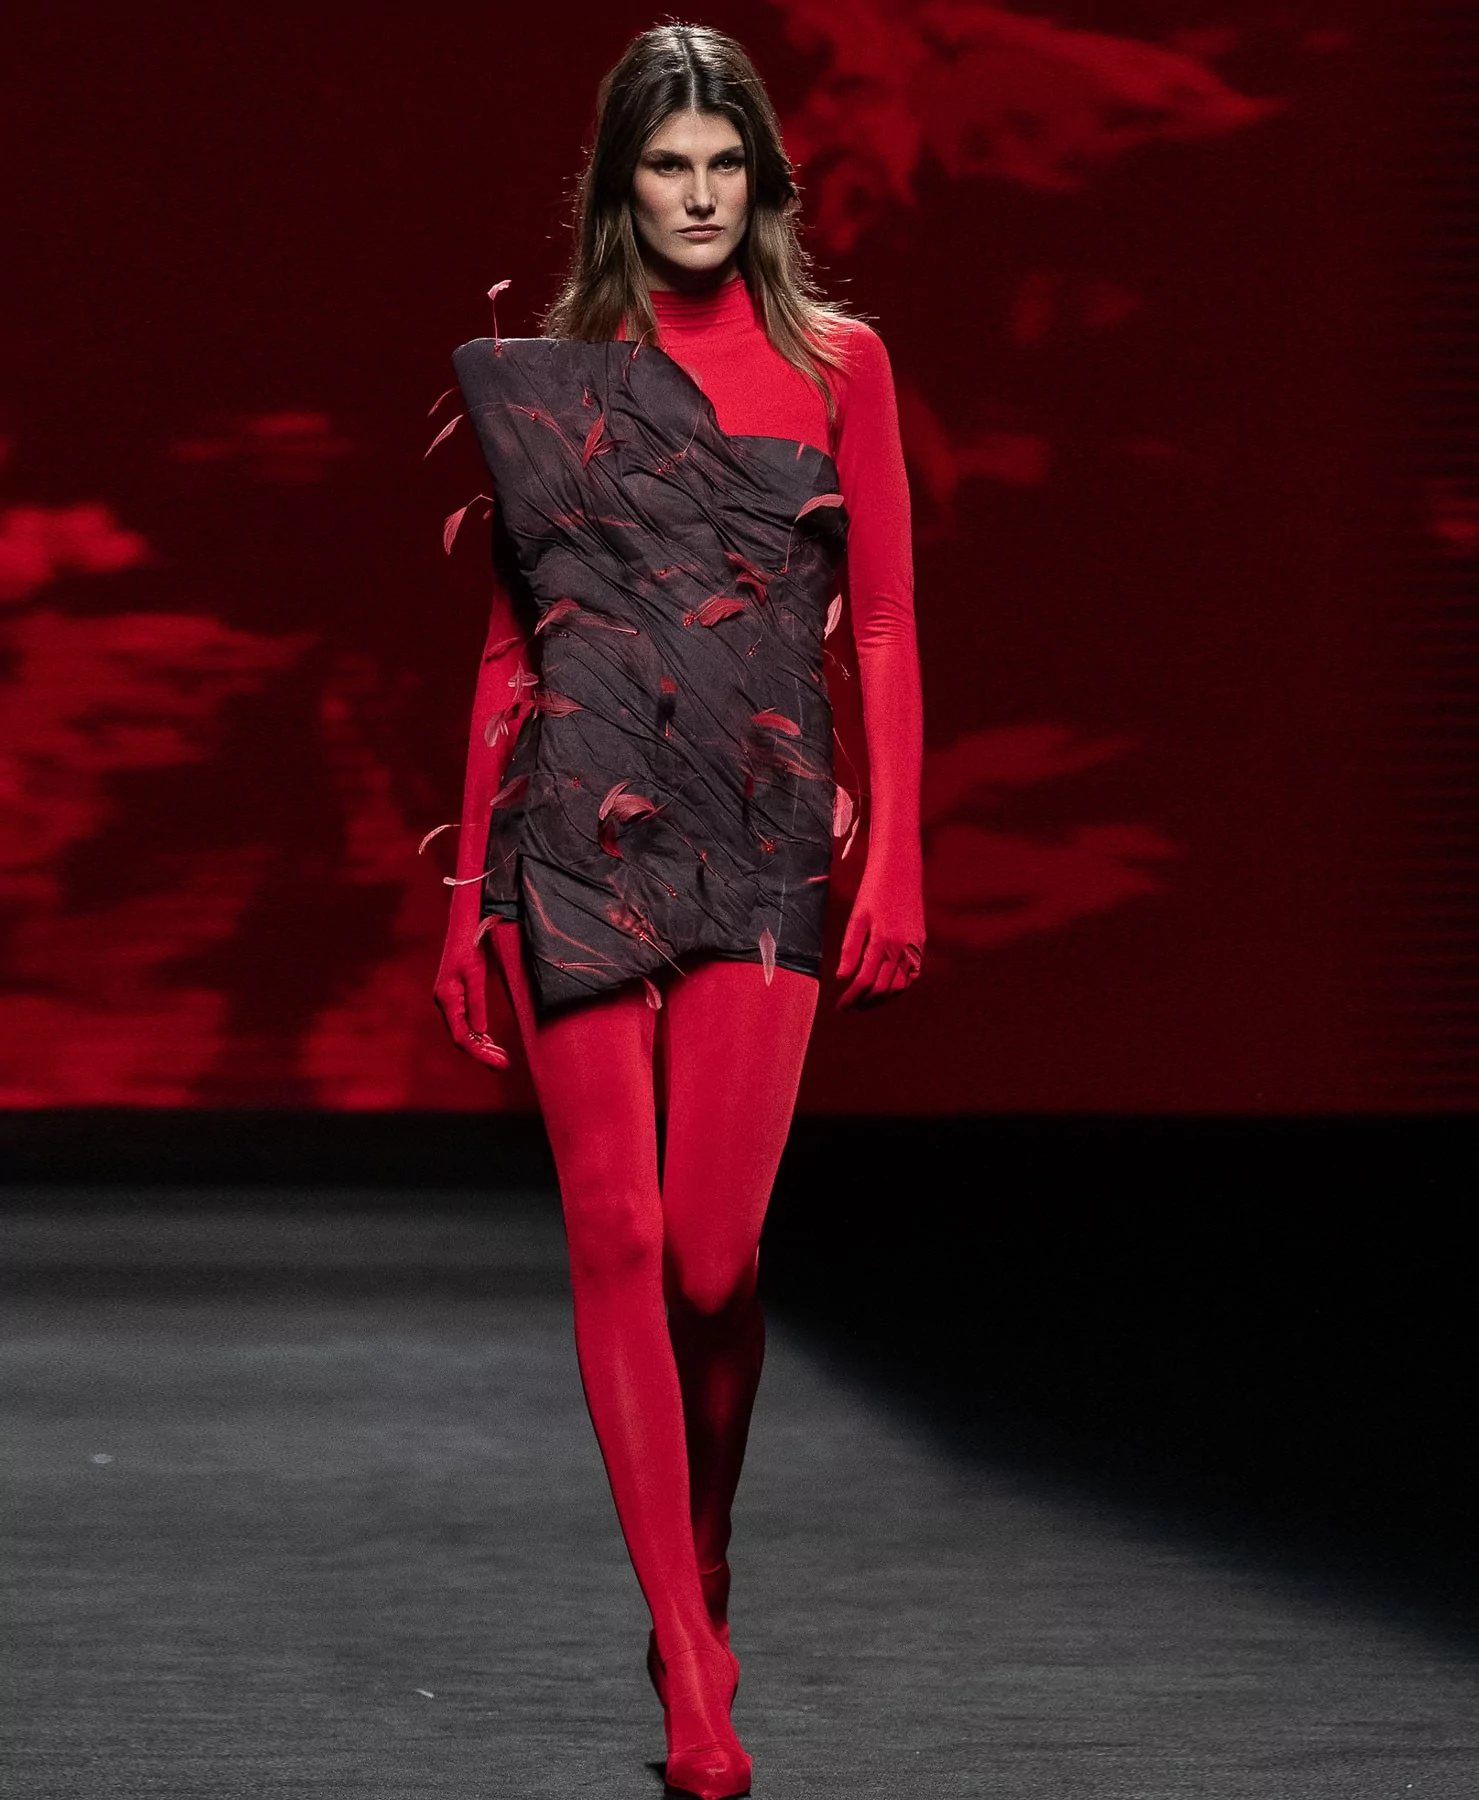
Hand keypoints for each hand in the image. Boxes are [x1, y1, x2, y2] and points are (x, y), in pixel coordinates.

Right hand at [433, 911, 510, 1068]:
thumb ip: (477, 1002)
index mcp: (446, 998)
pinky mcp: (457, 995)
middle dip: (483, 1054)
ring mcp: (450, 1000)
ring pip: (464, 1032)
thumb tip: (481, 1032)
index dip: (479, 1054)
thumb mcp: (476, 973)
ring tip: (502, 1058)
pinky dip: (479, 1035)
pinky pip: (466, 1022)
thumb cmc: (469, 944)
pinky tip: (491, 1042)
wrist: (464, 924)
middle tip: (505, 1065)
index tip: (499, 1063)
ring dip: (483, 1047)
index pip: (461, 1037)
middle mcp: (444, 1002)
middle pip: (462, 1038)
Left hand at [836, 860, 925, 1010]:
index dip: (850, 998)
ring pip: (900, 986)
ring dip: (882, 999)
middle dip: (864, 1002)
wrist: (900, 870)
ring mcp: (914, 947)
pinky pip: (912, 975)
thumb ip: (850, 949)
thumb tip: (843, 978)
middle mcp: (901, 948)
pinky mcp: (920, 944)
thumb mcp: (856, 917)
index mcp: (882, 941)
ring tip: (865, 1003)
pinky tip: (886, 989)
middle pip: (882, 988)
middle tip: (849, 1008)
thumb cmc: (872, 891)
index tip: (840, 1008)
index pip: (864, 981)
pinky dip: (900, 987)